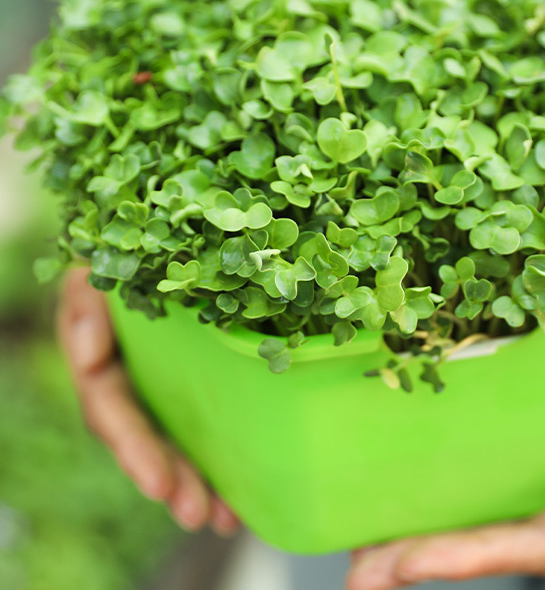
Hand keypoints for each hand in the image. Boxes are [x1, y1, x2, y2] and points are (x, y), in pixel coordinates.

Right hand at [58, 267, 239, 535]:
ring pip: (176, 441)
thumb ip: (83, 305)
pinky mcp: (197, 384)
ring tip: (224, 519)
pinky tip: (244, 496)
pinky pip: (207, 424)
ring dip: (196, 483)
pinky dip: (224, 460)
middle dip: (168, 479)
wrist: (177, 242)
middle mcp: (132, 382)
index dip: (133, 447)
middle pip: (145, 440)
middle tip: (196, 512)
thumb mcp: (98, 272)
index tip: (157, 481)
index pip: (111, 409)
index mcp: (105, 360)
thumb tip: (88, 356)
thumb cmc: (133, 257)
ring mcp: (164, 386)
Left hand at [347, 232, 544, 588]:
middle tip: (361, 572)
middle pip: (509, 534)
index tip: (404, 564)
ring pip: (500, 504)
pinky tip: (413, 473)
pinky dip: (458, 476)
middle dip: (435, 555)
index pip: (542, 542)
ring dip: (437, 524)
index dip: (472, 556)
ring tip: (369, 540)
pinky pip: (503, 460)